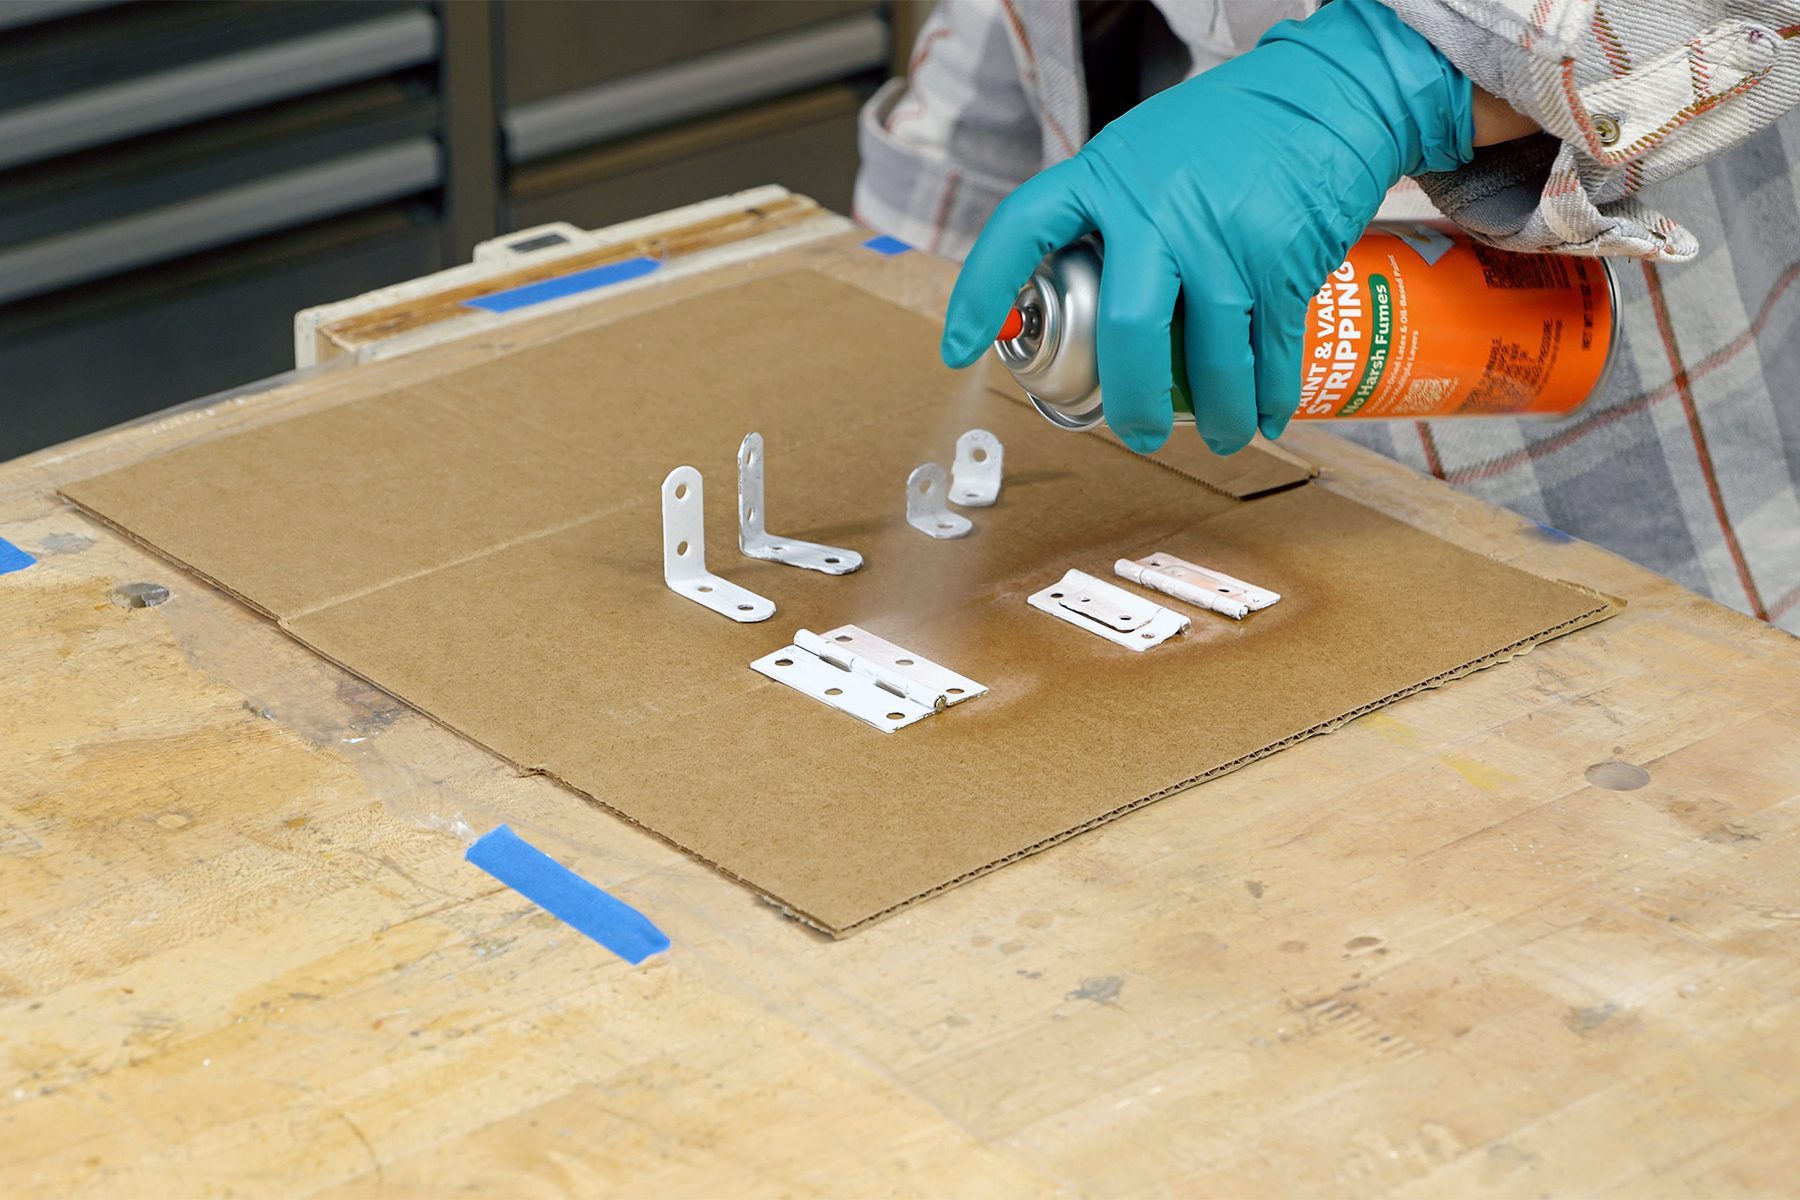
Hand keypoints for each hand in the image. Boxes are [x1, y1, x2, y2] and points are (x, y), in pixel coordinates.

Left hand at [940, 0, 1472, 454]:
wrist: (1331, 92)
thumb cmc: (1230, 130)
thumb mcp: (1145, 153)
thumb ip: (1109, 216)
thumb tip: (1078, 295)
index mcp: (1105, 176)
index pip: (1022, 230)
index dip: (983, 293)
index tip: (961, 348)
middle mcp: (1158, 206)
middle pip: (1125, 327)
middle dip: (1132, 399)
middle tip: (1137, 432)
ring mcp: (1223, 234)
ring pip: (1211, 355)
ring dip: (1219, 413)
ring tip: (1221, 436)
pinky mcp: (1283, 257)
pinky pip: (1271, 348)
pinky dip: (1269, 395)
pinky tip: (1265, 415)